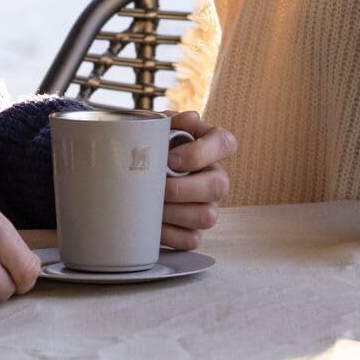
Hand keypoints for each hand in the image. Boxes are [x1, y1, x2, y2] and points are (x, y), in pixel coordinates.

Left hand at [161, 110, 235, 250]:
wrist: (134, 173)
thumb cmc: (152, 147)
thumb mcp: (158, 128)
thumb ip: (173, 121)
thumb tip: (190, 119)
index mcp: (212, 147)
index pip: (225, 143)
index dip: (199, 153)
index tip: (169, 159)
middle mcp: (216, 177)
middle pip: (219, 186)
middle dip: (183, 189)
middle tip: (156, 187)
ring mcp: (208, 206)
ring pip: (207, 216)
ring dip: (174, 212)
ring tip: (149, 205)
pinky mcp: (194, 231)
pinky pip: (192, 239)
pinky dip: (169, 234)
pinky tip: (152, 224)